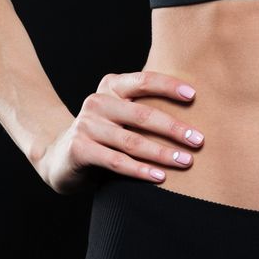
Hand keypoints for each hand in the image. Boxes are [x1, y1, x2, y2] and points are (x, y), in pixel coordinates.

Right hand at [35, 70, 206, 195]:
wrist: (59, 157)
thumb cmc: (104, 135)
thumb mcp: (120, 116)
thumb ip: (144, 110)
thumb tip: (195, 115)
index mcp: (111, 86)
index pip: (144, 81)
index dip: (169, 86)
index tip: (194, 96)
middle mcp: (97, 101)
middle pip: (142, 114)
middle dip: (174, 128)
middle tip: (199, 140)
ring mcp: (86, 125)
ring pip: (132, 141)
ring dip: (162, 153)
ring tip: (186, 161)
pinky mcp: (80, 149)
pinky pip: (117, 162)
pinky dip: (141, 170)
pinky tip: (160, 177)